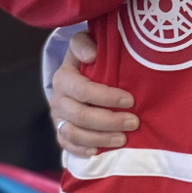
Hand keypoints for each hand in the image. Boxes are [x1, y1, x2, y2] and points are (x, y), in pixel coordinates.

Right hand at [50, 31, 138, 157]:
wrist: (75, 71)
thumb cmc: (88, 56)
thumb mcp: (84, 42)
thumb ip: (84, 44)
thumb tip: (91, 55)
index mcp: (63, 78)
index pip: (84, 91)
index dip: (107, 97)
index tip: (130, 100)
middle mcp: (57, 100)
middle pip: (81, 116)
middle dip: (110, 121)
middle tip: (134, 122)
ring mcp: (57, 118)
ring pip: (75, 134)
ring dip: (100, 138)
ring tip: (124, 139)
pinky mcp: (60, 131)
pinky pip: (67, 146)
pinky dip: (83, 150)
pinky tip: (100, 151)